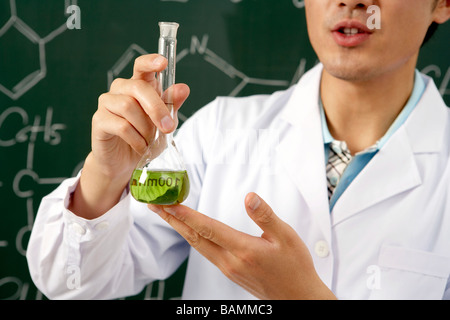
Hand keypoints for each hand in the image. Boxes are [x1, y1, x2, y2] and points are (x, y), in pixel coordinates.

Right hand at [93, 54, 189, 179]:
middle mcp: (120, 90)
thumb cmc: (144, 138)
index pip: (141, 66)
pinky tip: (140, 146)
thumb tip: (183, 88)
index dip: (150, 62)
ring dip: (145, 127)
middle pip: (138, 87)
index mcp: (138, 86)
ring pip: (129, 106)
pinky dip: (136, 139)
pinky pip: (121, 125)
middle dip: (157, 108)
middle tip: (168, 127)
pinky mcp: (99, 120)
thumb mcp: (164, 123)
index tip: (163, 62)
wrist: (126, 163)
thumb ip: (172, 105)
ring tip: (149, 140)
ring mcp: (107, 103)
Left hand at [148, 193, 335, 299]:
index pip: (208, 228)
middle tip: (155, 205)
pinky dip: (192, 238)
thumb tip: (249, 197)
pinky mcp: (230, 272)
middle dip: (172, 220)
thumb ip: (265, 216)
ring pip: (197, 246)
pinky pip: (205, 252)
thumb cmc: (294, 267)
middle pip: (194, 237)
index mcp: (243, 250)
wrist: (297, 297)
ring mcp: (228, 269)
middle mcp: (230, 261)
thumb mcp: (286, 237)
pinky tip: (190, 231)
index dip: (186, 214)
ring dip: (179, 228)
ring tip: (166, 215)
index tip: (169, 203)